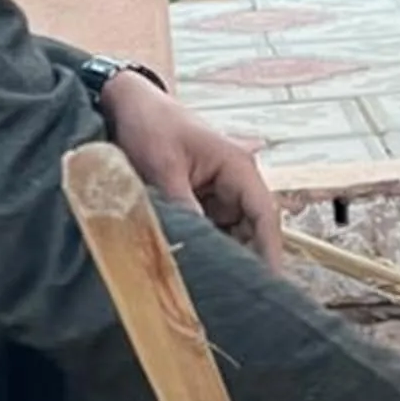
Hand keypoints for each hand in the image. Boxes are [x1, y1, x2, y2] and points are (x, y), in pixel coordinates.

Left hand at [100, 71, 282, 268]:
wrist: (129, 103)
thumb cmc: (152, 125)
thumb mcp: (164, 168)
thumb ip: (183, 207)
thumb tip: (196, 248)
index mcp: (238, 167)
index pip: (264, 216)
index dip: (270, 252)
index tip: (270, 285)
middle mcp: (236, 182)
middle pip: (252, 231)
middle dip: (245, 261)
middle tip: (233, 297)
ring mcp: (219, 192)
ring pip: (231, 235)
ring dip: (222, 256)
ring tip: (212, 286)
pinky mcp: (201, 200)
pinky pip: (210, 230)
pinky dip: (204, 247)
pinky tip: (194, 267)